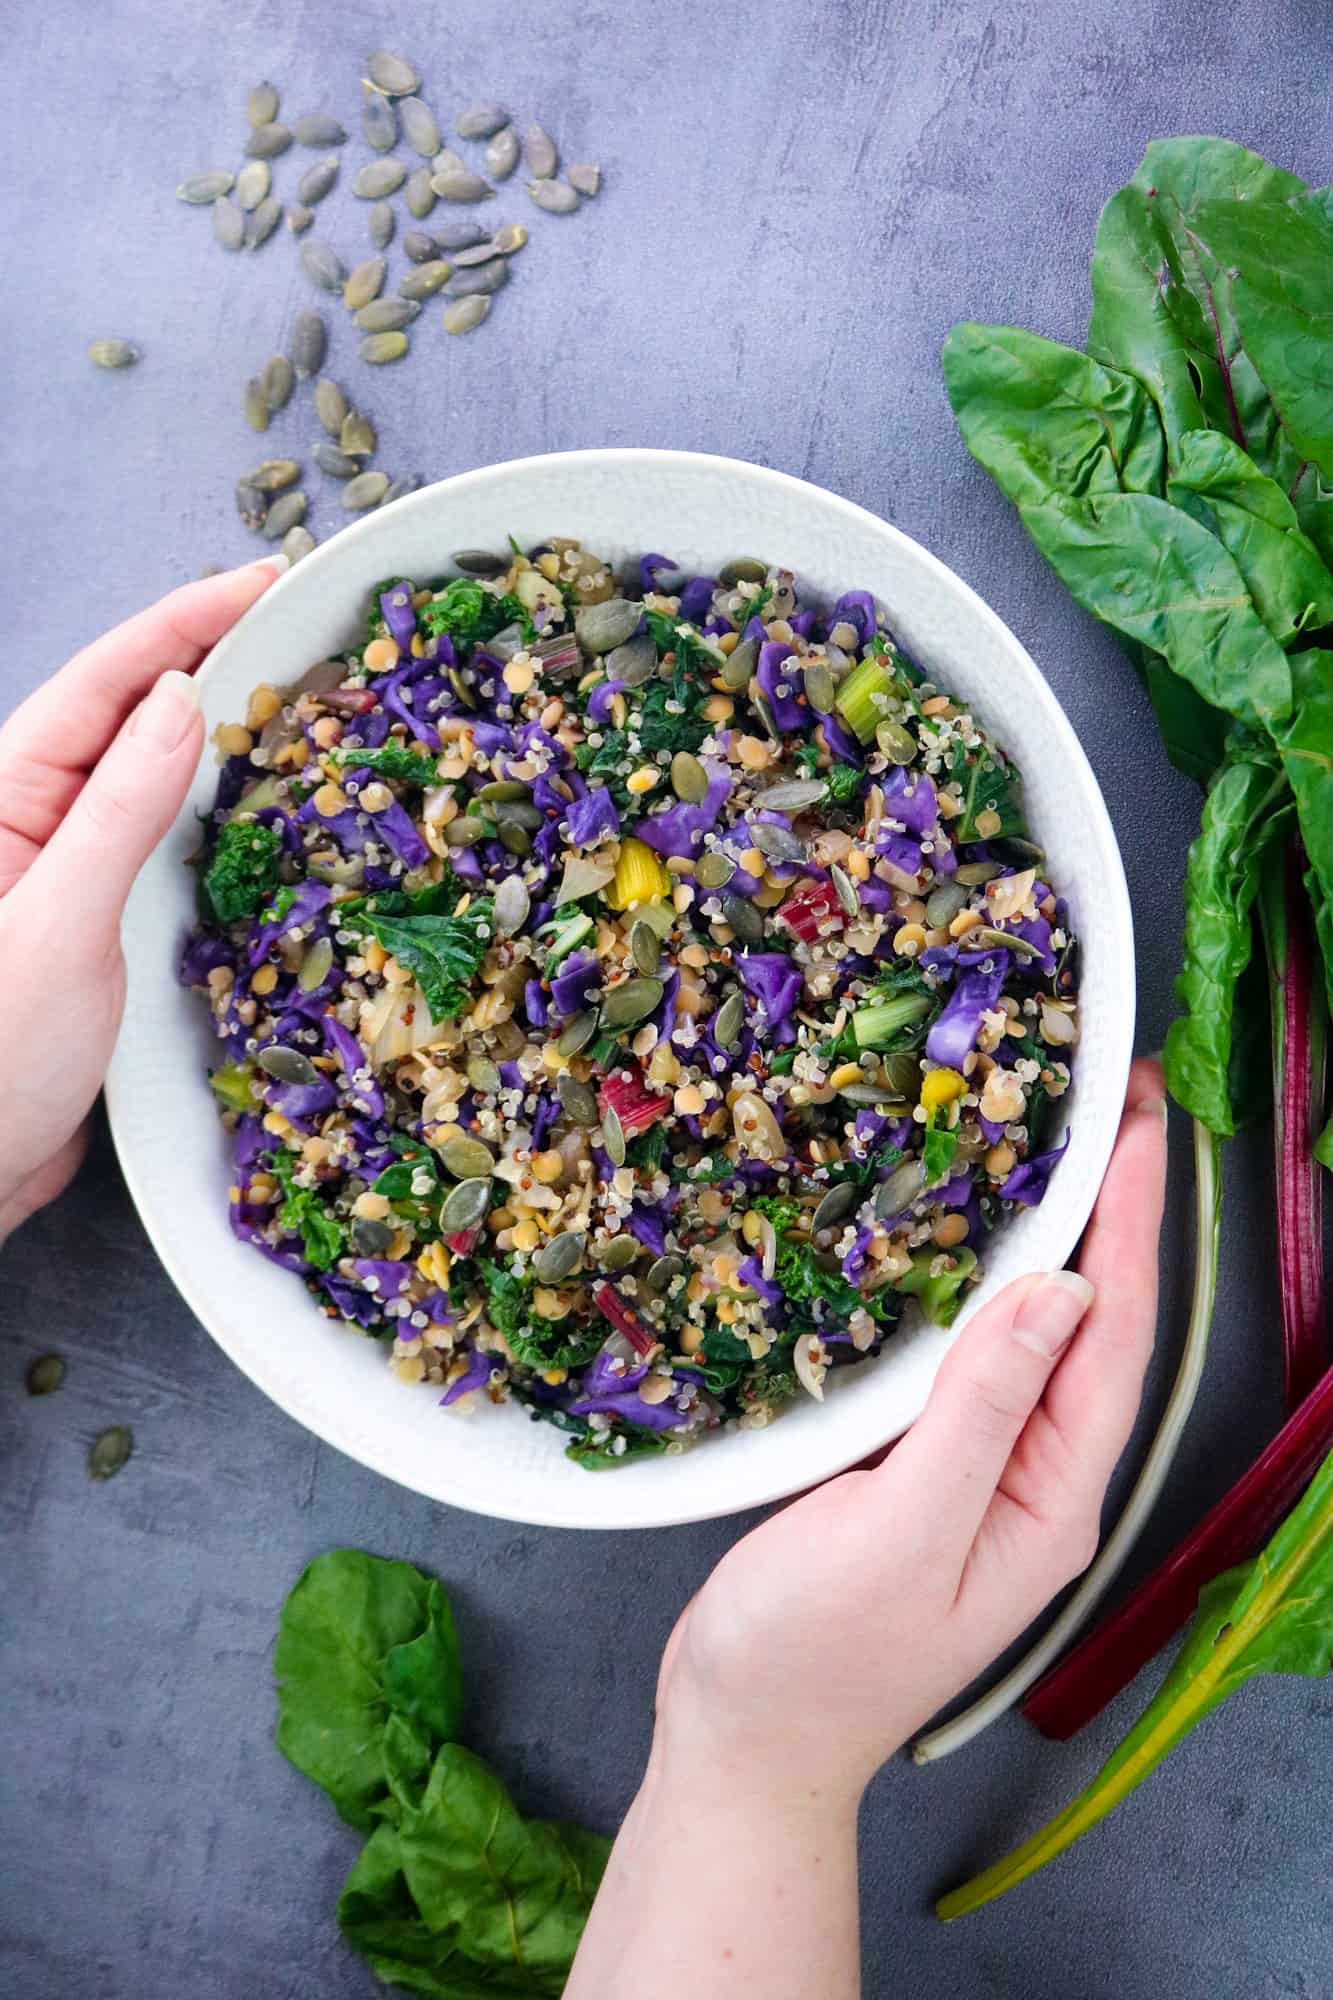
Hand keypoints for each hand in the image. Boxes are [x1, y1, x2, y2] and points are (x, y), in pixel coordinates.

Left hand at [0, 560, 282, 1241]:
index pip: (104, 682)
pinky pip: (166, 848)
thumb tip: (179, 700)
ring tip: (303, 698)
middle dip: (211, 658)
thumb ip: (120, 811)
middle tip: (302, 623)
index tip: (264, 579)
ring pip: (155, 780)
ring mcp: (69, 874)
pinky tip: (271, 808)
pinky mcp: (100, 927)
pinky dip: (221, 817)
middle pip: (131, 714)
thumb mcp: (57, 926)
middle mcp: (35, 823)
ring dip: (223, 736)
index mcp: (4, 798)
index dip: (184, 620)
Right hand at [653, 1060, 1167, 1808]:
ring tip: (1047, 1140)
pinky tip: (951, 1238)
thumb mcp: (902, 1531)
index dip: (1131, 1224)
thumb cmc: (812, 1656)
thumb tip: (1061, 1288)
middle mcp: (1030, 1479)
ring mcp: (975, 1473)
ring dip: (1043, 1236)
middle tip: (1110, 1101)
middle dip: (1105, 1211)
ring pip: (1026, 1332)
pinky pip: (963, 1356)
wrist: (741, 1740)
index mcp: (1050, 1499)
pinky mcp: (916, 1466)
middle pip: (1086, 1325)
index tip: (1141, 1123)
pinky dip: (968, 1285)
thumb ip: (981, 1410)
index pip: (1112, 1338)